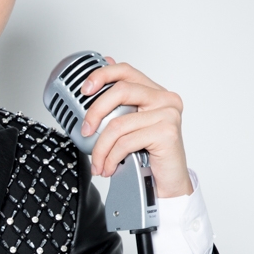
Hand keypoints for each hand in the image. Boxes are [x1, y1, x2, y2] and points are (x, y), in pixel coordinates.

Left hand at [80, 58, 193, 197]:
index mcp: (155, 92)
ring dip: (101, 147)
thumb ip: (118, 107)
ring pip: (119, 123)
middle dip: (95, 112)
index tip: (85, 89)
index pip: (126, 71)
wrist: (169, 182)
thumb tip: (97, 83)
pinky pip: (126, 142)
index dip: (102, 75)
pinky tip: (110, 167)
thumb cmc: (150, 154)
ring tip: (98, 162)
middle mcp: (165, 98)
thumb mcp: (130, 127)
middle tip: (85, 131)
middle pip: (120, 91)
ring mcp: (168, 114)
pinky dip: (111, 158)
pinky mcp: (166, 133)